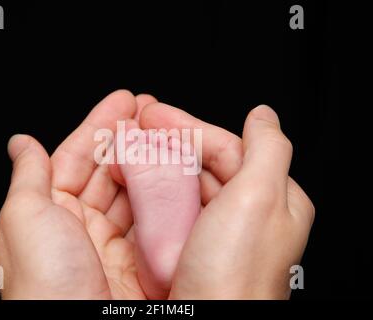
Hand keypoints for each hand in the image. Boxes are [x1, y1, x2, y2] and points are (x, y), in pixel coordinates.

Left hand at [0, 90, 156, 298]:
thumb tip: (21, 143)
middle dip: (129, 138)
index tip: (123, 101)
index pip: (75, 157)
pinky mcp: (139, 262)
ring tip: (167, 135)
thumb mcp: (25, 219)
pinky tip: (174, 174)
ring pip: (132, 192)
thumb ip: (29, 176)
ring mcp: (111, 245)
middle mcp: (79, 228)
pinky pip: (151, 219)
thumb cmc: (45, 284)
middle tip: (152, 112)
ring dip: (148, 162)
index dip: (99, 126)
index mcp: (47, 214)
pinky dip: (163, 195)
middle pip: (108, 170)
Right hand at [139, 103, 314, 298]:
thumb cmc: (237, 277)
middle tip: (135, 126)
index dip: (189, 125)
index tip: (154, 113)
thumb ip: (267, 148)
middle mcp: (245, 217)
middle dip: (167, 142)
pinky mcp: (190, 252)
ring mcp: (214, 235)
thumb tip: (263, 115)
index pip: (228, 147)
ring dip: (154, 164)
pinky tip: (131, 184)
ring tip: (126, 149)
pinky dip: (149, 193)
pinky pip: (168, 211)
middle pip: (202, 164)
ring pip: (182, 185)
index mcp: (272, 199)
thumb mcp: (260, 200)